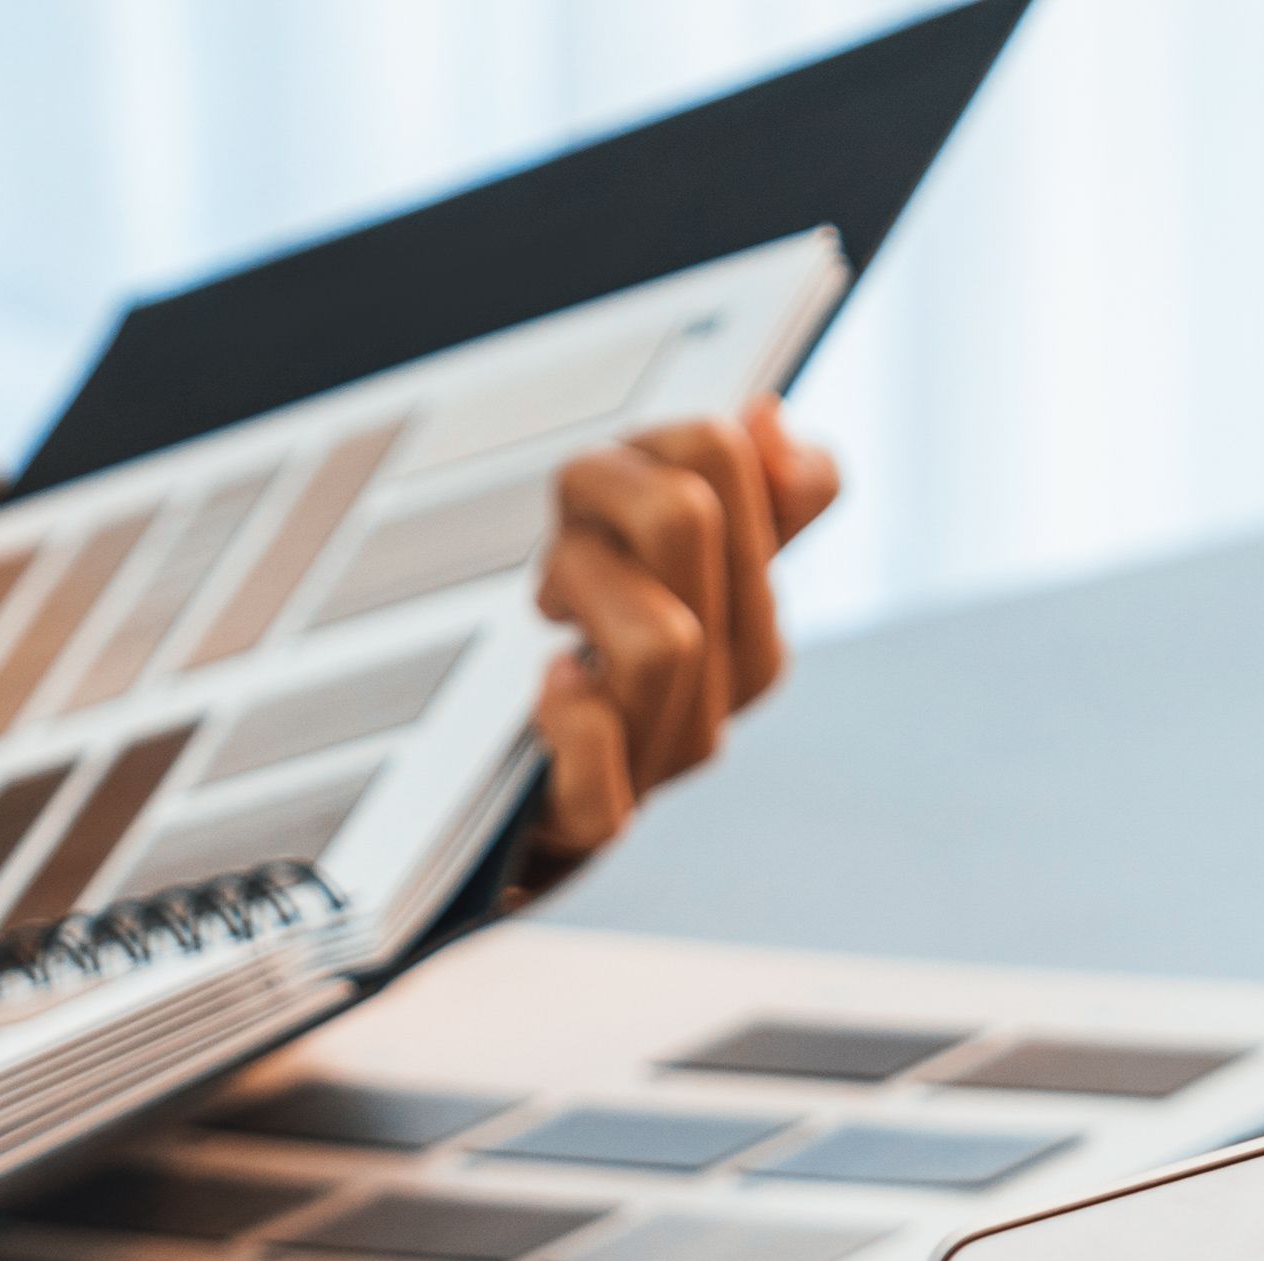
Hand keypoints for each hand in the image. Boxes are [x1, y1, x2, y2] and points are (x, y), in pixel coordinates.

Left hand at [513, 400, 841, 879]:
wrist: (471, 812)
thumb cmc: (558, 662)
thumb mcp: (635, 563)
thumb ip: (714, 499)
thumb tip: (772, 423)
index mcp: (753, 610)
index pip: (792, 488)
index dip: (693, 436)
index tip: (635, 448)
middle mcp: (723, 688)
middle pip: (693, 528)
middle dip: (608, 485)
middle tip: (564, 512)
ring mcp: (657, 762)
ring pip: (663, 640)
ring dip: (577, 583)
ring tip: (545, 601)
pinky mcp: (582, 832)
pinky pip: (609, 792)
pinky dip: (579, 728)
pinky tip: (552, 685)